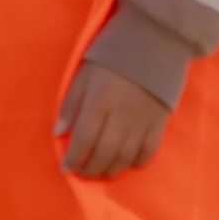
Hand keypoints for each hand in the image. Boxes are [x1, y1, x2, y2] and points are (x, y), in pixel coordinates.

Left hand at [56, 63, 172, 179]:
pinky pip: (149, 151)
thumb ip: (70, 105)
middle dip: (91, 168)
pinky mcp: (159, 123)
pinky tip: (126, 164)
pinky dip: (136, 162)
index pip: (84, 138)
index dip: (74, 157)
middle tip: (82, 174)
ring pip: (126, 156)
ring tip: (101, 172)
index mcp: (100, 101)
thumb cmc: (110, 59)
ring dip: (112, 169)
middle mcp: (121, 115)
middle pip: (105, 152)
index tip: (66, 168)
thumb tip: (59, 133)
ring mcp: (143, 121)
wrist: (153, 45)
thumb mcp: (82, 76)